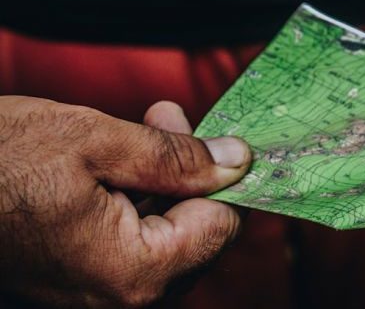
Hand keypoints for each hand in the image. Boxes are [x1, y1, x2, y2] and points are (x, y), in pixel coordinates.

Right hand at [0, 97, 251, 306]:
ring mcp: (98, 297)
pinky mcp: (81, 283)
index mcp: (133, 274)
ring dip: (164, 180)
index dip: (221, 176)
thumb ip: (178, 158)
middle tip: (167, 118)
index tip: (209, 136)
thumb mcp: (97, 141)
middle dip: (190, 173)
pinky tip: (121, 160)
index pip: (222, 228)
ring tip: (144, 128)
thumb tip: (239, 161)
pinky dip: (137, 199)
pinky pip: (134, 243)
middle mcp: (121, 300)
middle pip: (198, 234)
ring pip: (168, 236)